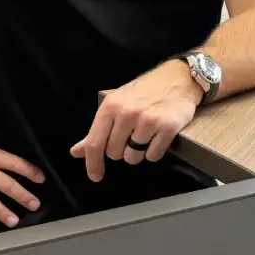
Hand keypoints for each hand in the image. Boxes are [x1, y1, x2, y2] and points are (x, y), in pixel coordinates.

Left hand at [70, 61, 201, 181]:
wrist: (179, 78)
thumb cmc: (145, 91)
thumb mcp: (117, 104)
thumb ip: (97, 130)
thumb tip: (76, 152)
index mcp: (111, 106)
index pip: (95, 143)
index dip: (93, 164)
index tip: (95, 176)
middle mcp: (127, 113)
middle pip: (115, 154)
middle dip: (121, 151)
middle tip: (131, 136)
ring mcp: (148, 120)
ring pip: (134, 157)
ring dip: (138, 153)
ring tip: (146, 136)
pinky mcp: (168, 127)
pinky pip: (153, 155)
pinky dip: (154, 151)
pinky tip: (158, 137)